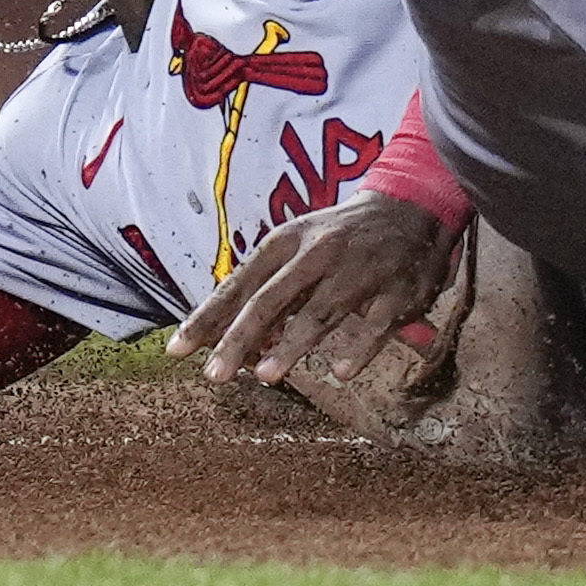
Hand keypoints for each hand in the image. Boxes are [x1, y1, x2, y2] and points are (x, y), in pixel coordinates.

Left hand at [168, 194, 461, 395]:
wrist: (408, 210)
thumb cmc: (337, 237)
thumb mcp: (296, 249)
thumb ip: (266, 291)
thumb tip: (225, 335)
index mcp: (283, 243)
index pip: (237, 286)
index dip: (207, 319)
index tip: (177, 350)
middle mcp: (316, 254)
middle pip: (269, 302)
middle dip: (238, 339)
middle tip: (214, 375)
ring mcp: (357, 272)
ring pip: (318, 313)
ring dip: (290, 346)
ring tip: (265, 376)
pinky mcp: (397, 291)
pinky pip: (376, 325)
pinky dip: (360, 349)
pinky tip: (343, 373)